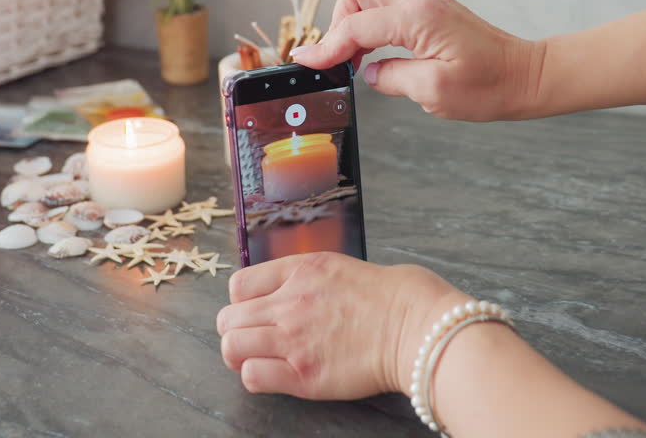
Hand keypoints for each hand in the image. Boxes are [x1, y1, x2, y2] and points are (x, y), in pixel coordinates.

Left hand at [216, 252, 468, 399]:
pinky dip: (257, 377)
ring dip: (242, 355)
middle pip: (228, 319)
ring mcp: (294, 339)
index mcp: (301, 270)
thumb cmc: (394, 297)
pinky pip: (253, 377)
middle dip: (238, 331)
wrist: (417, 326)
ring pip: (232, 347)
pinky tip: (276, 375)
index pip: (239, 285)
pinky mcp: (304, 374)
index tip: (257, 312)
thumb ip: (308, 277)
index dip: (244, 302)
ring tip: (262, 358)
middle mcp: (290, 302)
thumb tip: (291, 290)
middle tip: (257, 340)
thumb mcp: (342, 267)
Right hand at [289, 0, 545, 120]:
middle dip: (338, 25)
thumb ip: (390, 77)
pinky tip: (374, 53)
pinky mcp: (431, 8)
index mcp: (418, 17)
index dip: (326, 46)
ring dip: (353, 25)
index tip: (306, 62)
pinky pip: (386, 6)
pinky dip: (371, 25)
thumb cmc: (490, 87)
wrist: (526, 76)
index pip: (355, 25)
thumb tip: (367, 72)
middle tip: (338, 63)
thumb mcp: (433, 92)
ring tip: (353, 61)